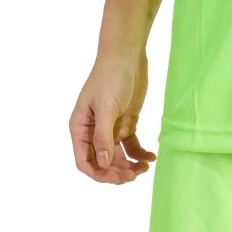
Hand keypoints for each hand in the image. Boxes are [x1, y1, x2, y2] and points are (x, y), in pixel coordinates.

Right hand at [70, 48, 156, 183]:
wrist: (127, 54)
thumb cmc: (110, 76)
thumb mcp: (106, 107)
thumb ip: (103, 137)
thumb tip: (104, 165)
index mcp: (81, 128)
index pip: (84, 161)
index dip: (99, 173)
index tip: (116, 177)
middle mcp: (93, 131)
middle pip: (103, 162)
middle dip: (117, 172)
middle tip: (133, 175)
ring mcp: (110, 127)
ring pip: (118, 156)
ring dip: (129, 166)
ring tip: (144, 168)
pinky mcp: (126, 122)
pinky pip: (131, 145)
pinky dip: (139, 153)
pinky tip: (150, 157)